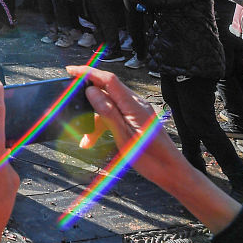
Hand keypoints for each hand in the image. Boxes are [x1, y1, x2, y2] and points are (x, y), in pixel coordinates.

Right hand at [67, 66, 182, 185]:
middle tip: (71, 107)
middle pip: (106, 91)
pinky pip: (115, 114)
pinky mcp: (137, 119)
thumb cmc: (151, 158)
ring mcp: (137, 111)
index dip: (88, 72)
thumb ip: (108, 112)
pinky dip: (103, 124)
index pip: (108, 79)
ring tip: (85, 140)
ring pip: (108, 106)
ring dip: (94, 119)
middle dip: (86, 99)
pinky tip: (94, 139)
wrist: (172, 172)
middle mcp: (136, 103)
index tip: (70, 71)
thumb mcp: (124, 137)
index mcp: (133, 105)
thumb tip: (91, 91)